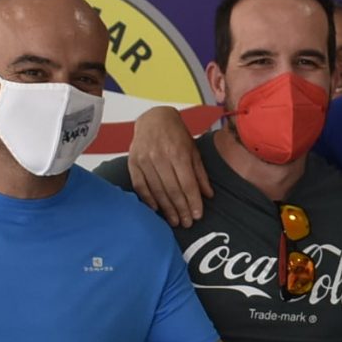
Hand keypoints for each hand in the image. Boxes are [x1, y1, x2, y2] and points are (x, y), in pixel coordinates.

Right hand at [129, 106, 210, 226]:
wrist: (153, 117)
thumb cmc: (177, 134)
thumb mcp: (193, 149)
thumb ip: (200, 173)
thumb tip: (208, 195)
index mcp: (178, 152)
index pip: (187, 183)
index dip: (193, 201)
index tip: (198, 216)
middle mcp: (160, 156)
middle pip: (172, 190)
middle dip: (181, 209)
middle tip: (187, 224)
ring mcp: (144, 160)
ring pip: (157, 190)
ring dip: (166, 209)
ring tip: (175, 221)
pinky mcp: (133, 162)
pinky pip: (140, 186)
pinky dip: (148, 199)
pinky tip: (157, 210)